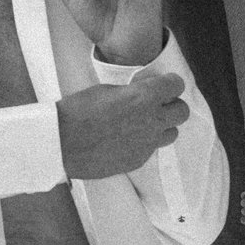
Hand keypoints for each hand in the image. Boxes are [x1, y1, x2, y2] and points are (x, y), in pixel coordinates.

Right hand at [57, 70, 187, 178]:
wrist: (61, 143)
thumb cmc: (78, 111)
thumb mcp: (107, 90)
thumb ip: (132, 93)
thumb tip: (141, 94)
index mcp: (145, 97)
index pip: (176, 85)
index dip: (170, 84)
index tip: (163, 84)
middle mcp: (152, 121)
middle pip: (183, 112)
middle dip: (172, 105)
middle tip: (157, 104)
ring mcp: (148, 144)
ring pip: (172, 133)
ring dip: (163, 126)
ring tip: (144, 123)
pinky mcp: (139, 160)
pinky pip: (151, 149)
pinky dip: (144, 142)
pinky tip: (126, 139)